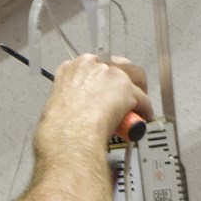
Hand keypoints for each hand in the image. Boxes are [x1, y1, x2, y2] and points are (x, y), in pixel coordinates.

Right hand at [39, 52, 153, 149]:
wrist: (69, 135)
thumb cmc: (59, 127)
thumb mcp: (56, 104)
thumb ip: (70, 100)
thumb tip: (76, 111)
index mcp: (71, 68)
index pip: (94, 66)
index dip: (102, 80)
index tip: (104, 91)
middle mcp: (92, 66)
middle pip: (117, 66)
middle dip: (122, 81)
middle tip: (122, 98)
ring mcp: (111, 75)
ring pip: (133, 80)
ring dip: (135, 94)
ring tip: (135, 108)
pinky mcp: (127, 89)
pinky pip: (142, 99)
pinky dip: (144, 110)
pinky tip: (142, 118)